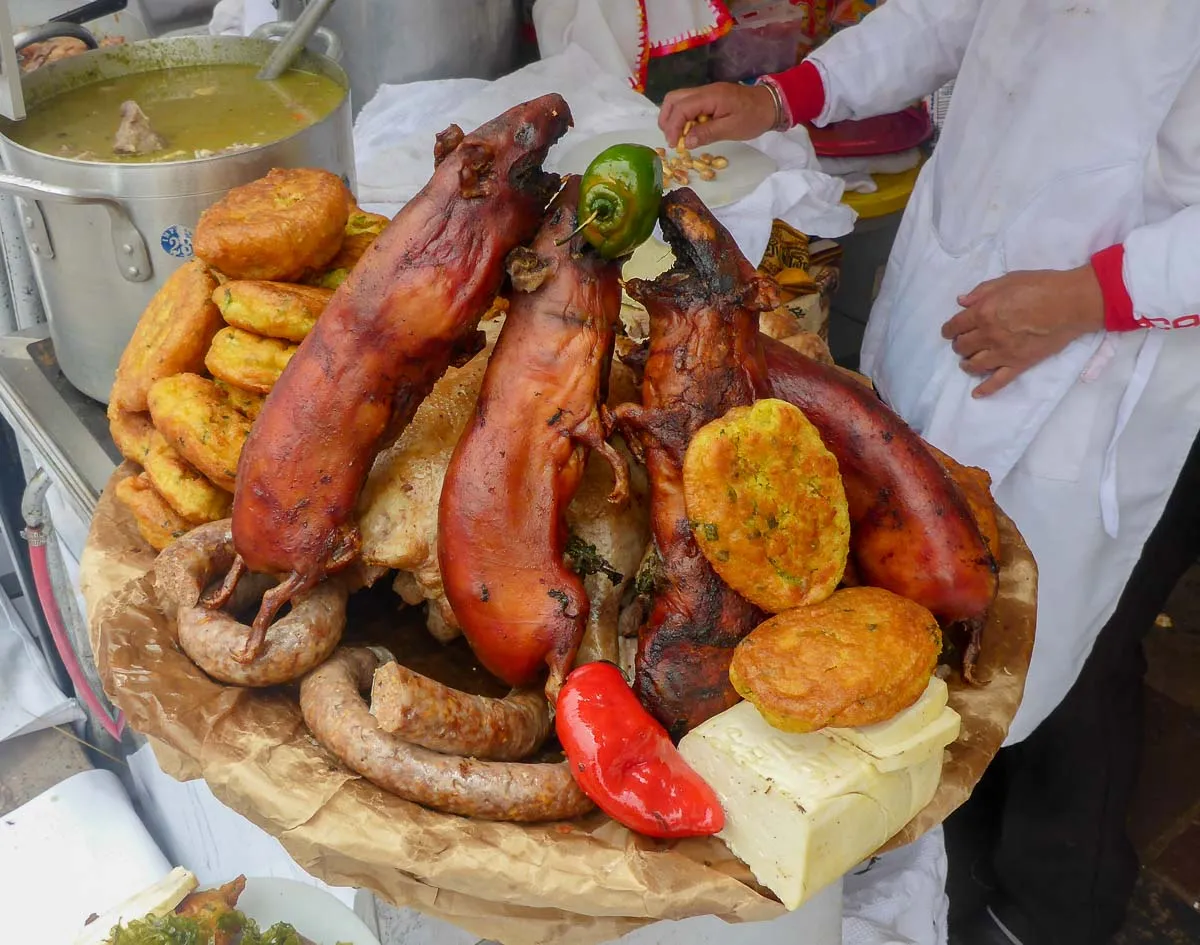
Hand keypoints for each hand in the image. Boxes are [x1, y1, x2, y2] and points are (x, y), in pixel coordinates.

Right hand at [658, 83, 776, 148]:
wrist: (771, 104)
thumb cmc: (753, 117)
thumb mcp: (731, 129)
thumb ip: (707, 133)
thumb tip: (686, 142)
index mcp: (709, 96)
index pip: (681, 108)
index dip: (673, 127)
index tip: (674, 145)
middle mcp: (704, 90)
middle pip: (673, 99)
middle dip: (667, 120)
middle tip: (672, 139)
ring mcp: (706, 92)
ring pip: (678, 100)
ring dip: (673, 118)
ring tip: (679, 136)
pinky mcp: (709, 97)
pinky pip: (688, 103)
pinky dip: (682, 117)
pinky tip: (689, 130)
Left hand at [940, 265, 1105, 397]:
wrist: (1071, 303)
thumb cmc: (1042, 286)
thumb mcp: (1008, 279)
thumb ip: (981, 291)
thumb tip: (961, 302)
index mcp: (983, 312)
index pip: (955, 326)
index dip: (949, 330)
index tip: (950, 331)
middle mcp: (988, 335)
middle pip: (962, 347)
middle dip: (959, 345)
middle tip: (964, 343)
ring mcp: (1003, 352)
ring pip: (974, 365)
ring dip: (967, 364)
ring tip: (969, 362)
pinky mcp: (1019, 364)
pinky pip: (998, 381)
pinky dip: (985, 389)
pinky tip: (976, 393)